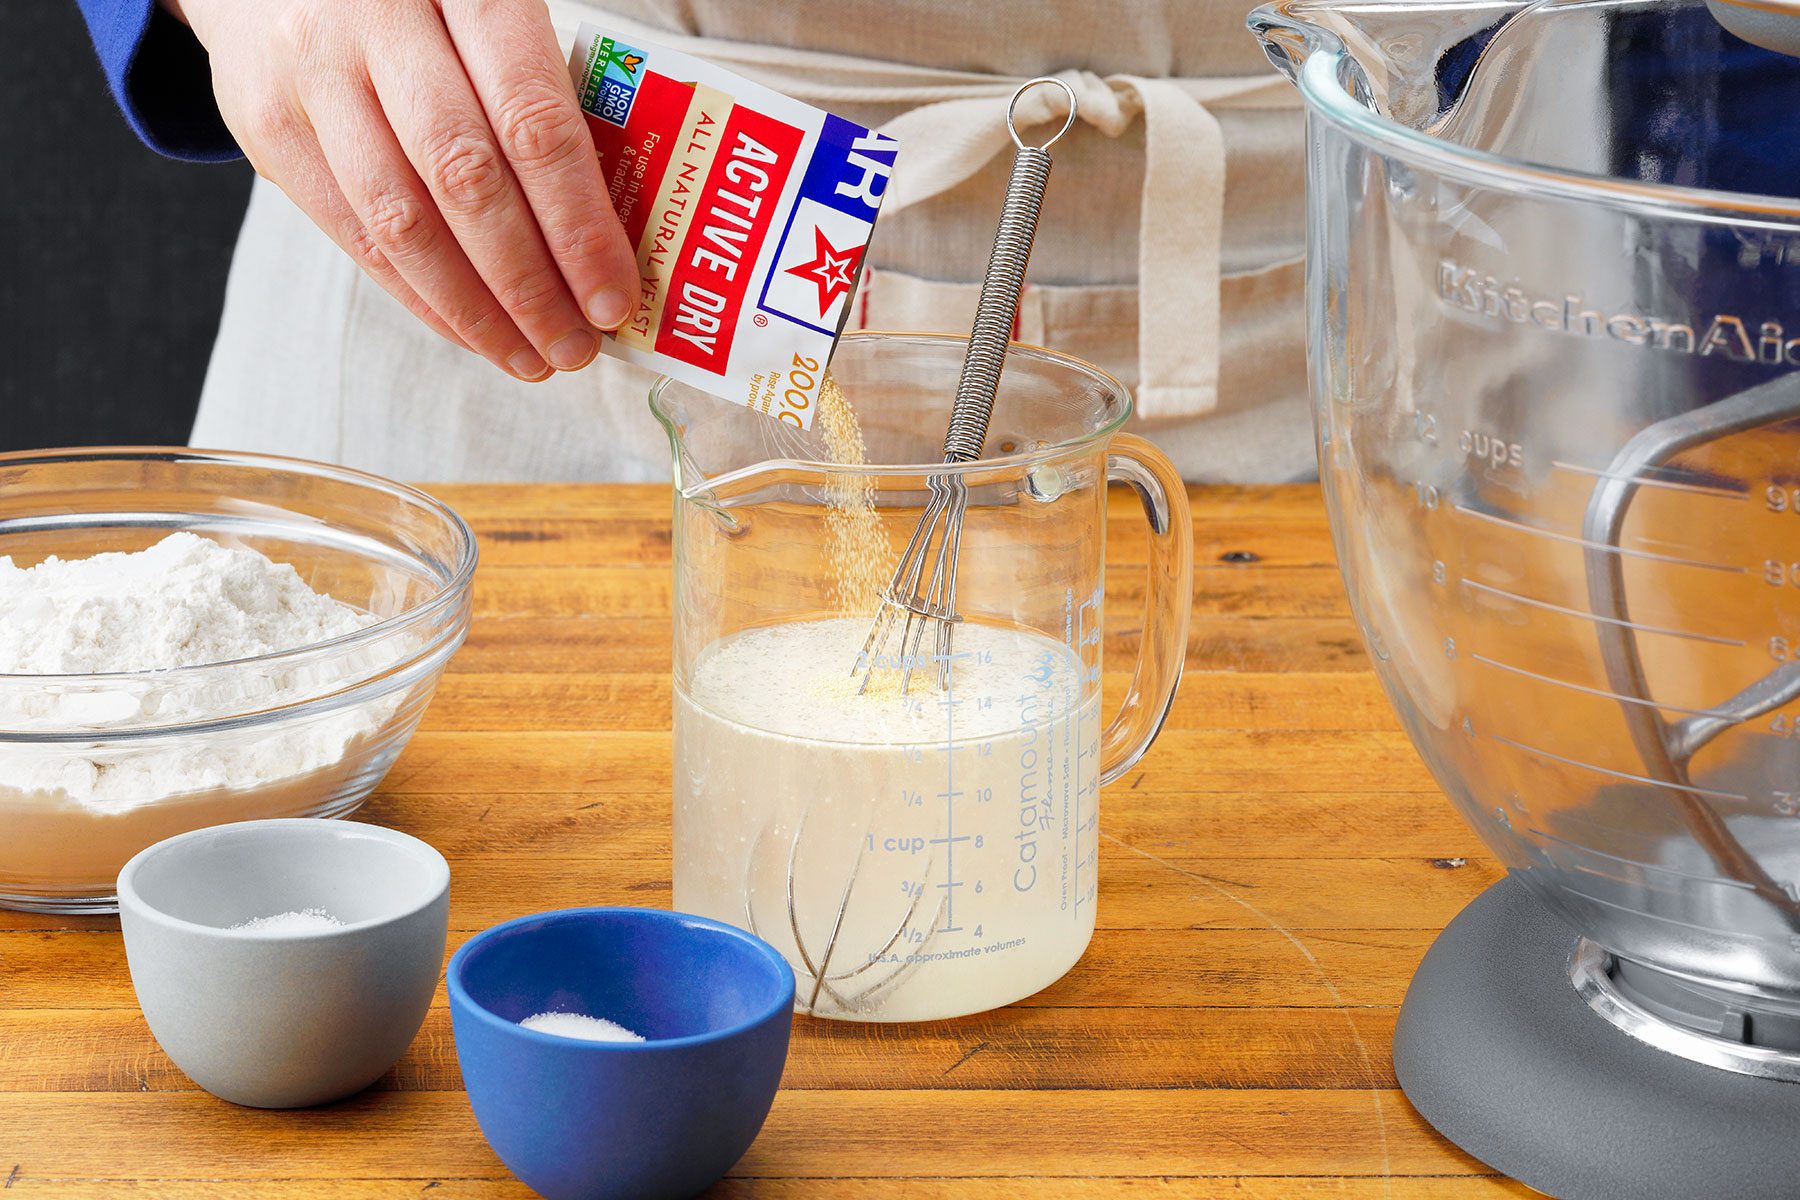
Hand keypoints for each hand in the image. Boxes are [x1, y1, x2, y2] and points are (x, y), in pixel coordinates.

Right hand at [175, 0, 638, 379]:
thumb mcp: (489, 4)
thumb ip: (542, 88)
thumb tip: (610, 230)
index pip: (532, 120)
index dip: (578, 222)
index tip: (616, 296)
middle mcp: (376, 20)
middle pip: (466, 178)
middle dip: (531, 283)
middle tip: (578, 348)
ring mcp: (310, 72)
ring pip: (401, 219)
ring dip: (474, 308)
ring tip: (531, 356)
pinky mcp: (264, 123)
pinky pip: (352, 231)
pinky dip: (418, 294)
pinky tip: (468, 329)